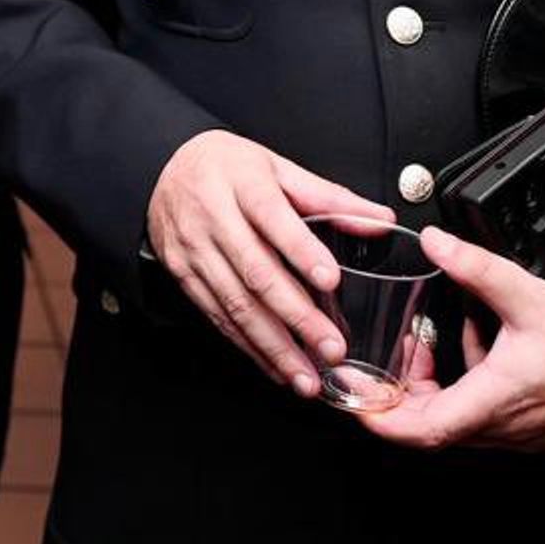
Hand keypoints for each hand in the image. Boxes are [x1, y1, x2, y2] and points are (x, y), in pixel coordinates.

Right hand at [144, 130, 394, 397]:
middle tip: (331, 347)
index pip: (272, 217)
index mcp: (242, 183)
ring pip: (235, 304)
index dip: (301, 250)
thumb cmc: (229, 168)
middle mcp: (213, 217)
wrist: (164, 169)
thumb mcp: (278, 167)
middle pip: (256, 272)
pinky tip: (275, 367)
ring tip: (306, 376)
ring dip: (273, 346)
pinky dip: (248, 346)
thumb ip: (330, 197)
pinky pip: (216, 316)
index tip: (331, 281)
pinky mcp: (183, 275)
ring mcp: (194, 249)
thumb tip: (380, 219)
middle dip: (296, 316)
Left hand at [363, 226, 544, 451]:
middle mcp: (506, 426)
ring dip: (434, 383)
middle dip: (401, 390)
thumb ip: (476, 267)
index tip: (354, 398)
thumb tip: (437, 242)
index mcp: (496, 401)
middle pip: (432, 425)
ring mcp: (521, 430)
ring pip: (457, 418)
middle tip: (384, 361)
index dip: (380, 418)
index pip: (422, 430)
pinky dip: (467, 380)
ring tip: (429, 341)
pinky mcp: (534, 424)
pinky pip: (483, 411)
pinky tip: (478, 341)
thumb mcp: (529, 295)